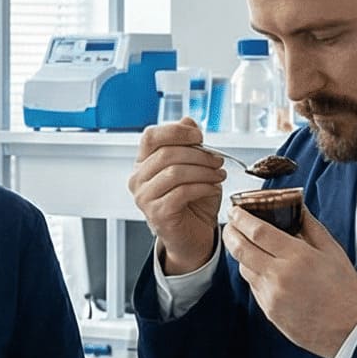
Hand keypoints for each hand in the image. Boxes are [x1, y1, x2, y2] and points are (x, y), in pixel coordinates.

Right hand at [127, 117, 226, 274]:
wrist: (194, 237)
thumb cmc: (193, 203)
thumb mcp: (194, 168)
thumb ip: (188, 145)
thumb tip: (188, 120)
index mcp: (143, 163)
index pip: (151, 136)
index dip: (176, 131)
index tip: (199, 136)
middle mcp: (137, 179)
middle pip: (166, 153)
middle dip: (199, 154)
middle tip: (217, 160)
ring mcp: (144, 198)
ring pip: (174, 172)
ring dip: (203, 170)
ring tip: (219, 174)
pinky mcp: (157, 213)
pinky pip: (181, 192)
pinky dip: (202, 187)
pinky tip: (213, 188)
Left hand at [222, 203, 356, 357]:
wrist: (350, 333)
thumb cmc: (345, 292)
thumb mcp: (334, 252)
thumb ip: (311, 227)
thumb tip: (297, 207)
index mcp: (298, 257)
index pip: (258, 231)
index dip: (242, 218)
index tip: (236, 210)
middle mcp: (279, 276)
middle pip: (241, 248)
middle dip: (231, 232)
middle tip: (231, 223)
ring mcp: (271, 295)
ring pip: (243, 268)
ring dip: (240, 253)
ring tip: (246, 243)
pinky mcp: (268, 310)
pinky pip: (252, 286)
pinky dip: (252, 273)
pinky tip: (262, 267)